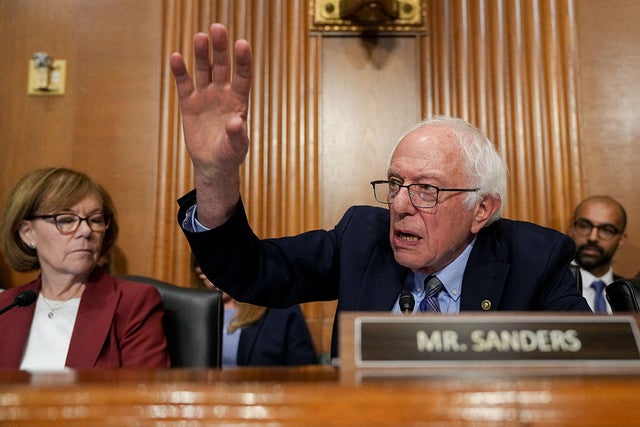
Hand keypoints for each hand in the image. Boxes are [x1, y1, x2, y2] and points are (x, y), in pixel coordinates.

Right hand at [170, 23, 252, 226]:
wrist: (212, 164)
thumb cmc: (230, 154)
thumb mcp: (236, 147)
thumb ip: (237, 135)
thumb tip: (236, 122)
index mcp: (240, 101)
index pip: (243, 76)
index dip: (243, 61)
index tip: (242, 44)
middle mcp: (223, 93)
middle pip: (222, 66)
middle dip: (220, 48)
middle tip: (218, 28)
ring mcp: (206, 96)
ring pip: (204, 70)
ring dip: (202, 54)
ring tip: (200, 37)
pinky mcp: (189, 103)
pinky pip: (184, 84)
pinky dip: (180, 71)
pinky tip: (176, 57)